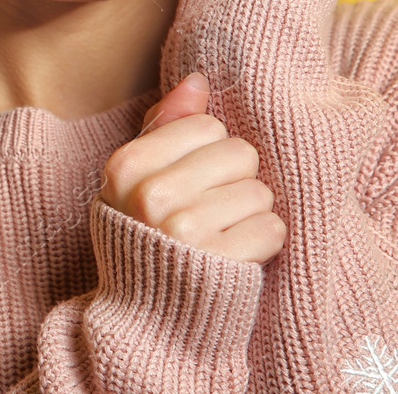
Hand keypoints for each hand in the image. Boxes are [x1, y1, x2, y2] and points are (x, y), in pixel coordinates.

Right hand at [99, 72, 286, 263]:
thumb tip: (198, 80)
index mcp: (126, 167)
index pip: (206, 126)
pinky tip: (238, 253)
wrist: (147, 317)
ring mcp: (184, 231)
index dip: (210, 153)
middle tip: (214, 209)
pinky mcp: (220, 265)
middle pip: (239, 154)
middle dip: (236, 181)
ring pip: (260, 192)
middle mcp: (150, 196)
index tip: (194, 181)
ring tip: (224, 233)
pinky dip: (264, 242)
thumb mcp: (135, 179)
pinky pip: (272, 228)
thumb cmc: (145, 236)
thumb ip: (164, 126)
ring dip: (252, 214)